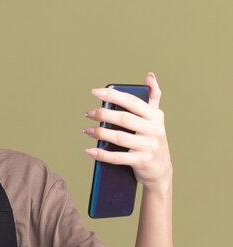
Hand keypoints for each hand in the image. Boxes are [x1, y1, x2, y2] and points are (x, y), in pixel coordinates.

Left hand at [83, 72, 171, 191]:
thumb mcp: (156, 118)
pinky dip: (102, 154)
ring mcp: (148, 146)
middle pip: (124, 119)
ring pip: (119, 137)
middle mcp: (154, 130)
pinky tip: (90, 150)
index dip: (113, 95)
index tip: (95, 92)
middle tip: (88, 113)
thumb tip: (149, 75)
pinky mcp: (142, 161)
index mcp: (155, 116)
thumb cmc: (152, 140)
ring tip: (87, 130)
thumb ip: (153, 97)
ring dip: (100, 133)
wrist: (160, 170)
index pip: (132, 102)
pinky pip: (118, 158)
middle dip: (103, 114)